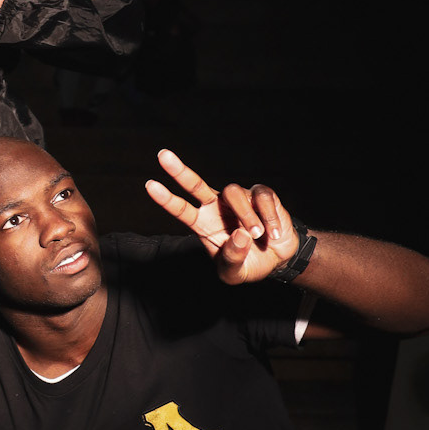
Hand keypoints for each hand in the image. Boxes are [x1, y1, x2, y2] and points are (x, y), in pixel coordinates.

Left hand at [145, 147, 298, 285]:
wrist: (278, 259)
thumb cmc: (249, 263)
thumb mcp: (235, 273)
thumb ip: (232, 259)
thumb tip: (239, 235)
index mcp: (204, 224)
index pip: (182, 210)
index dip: (166, 199)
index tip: (150, 185)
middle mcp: (217, 207)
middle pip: (195, 184)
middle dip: (179, 171)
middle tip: (163, 156)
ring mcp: (238, 198)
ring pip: (234, 193)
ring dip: (246, 216)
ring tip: (258, 236)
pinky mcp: (261, 195)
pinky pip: (262, 198)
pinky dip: (269, 217)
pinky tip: (273, 233)